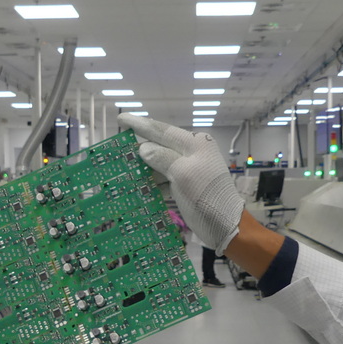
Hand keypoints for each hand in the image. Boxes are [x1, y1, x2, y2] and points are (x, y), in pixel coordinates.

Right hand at [119, 114, 244, 254]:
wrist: (225, 225)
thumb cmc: (206, 196)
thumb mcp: (182, 174)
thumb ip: (162, 158)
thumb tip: (143, 149)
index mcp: (194, 143)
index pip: (162, 130)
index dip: (140, 124)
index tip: (121, 118)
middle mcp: (192, 152)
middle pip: (160, 146)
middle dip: (139, 149)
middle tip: (117, 148)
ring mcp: (189, 168)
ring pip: (160, 163)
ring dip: (144, 169)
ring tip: (124, 171)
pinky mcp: (186, 184)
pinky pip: (164, 178)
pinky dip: (152, 183)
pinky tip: (139, 188)